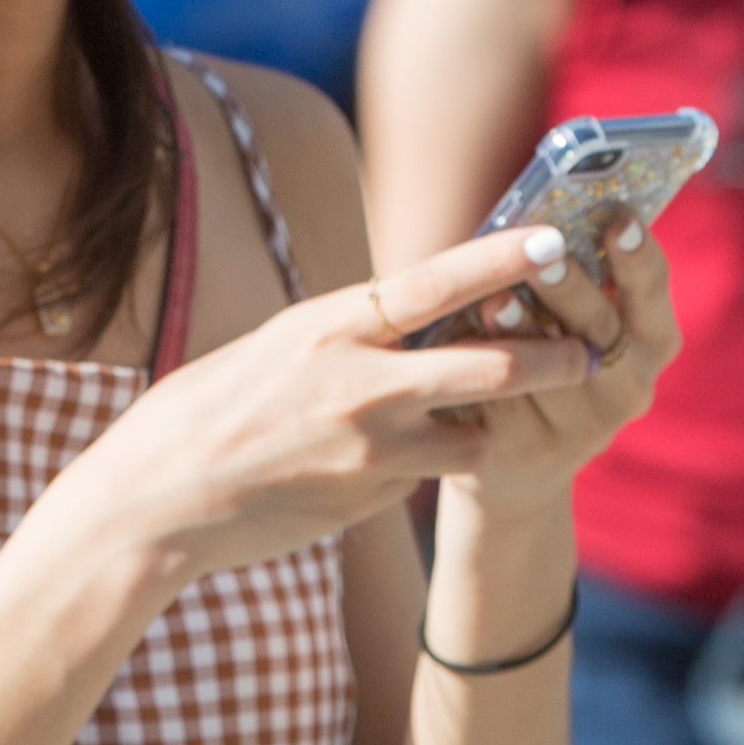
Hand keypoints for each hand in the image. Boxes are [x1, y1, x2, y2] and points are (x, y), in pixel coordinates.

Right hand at [54, 220, 609, 590]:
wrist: (155, 503)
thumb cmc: (200, 415)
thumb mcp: (272, 350)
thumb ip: (342, 337)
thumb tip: (394, 318)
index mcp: (329, 327)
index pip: (432, 283)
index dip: (499, 260)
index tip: (552, 241)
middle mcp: (357, 383)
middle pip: (483, 365)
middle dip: (546, 356)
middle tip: (589, 347)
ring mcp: (367, 448)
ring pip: (474, 432)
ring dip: (505, 421)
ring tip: (543, 407)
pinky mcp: (368, 499)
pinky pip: (429, 475)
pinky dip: (441, 462)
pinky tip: (432, 458)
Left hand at [420, 213, 679, 508]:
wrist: (520, 465)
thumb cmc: (544, 356)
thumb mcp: (574, 322)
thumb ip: (571, 274)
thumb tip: (542, 213)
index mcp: (651, 343)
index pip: (653, 293)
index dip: (638, 257)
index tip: (619, 218)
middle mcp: (630, 389)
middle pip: (603, 330)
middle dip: (573, 289)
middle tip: (548, 253)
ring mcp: (584, 430)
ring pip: (552, 374)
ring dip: (522, 334)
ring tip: (495, 300)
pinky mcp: (532, 455)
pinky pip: (507, 409)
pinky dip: (482, 373)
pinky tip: (457, 348)